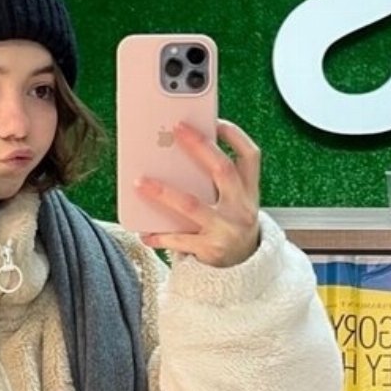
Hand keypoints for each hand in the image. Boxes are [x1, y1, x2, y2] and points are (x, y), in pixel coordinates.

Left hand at [136, 119, 260, 266]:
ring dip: (163, 192)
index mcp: (249, 191)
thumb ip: (217, 181)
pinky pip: (179, 239)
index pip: (250, 156)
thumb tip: (179, 152)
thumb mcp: (234, 202)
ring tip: (140, 182)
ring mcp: (227, 229)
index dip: (235, 136)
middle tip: (177, 129)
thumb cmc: (230, 226)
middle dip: (199, 147)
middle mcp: (242, 208)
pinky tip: (144, 231)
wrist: (244, 269)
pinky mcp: (211, 250)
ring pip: (192, 205)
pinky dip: (159, 234)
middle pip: (222, 170)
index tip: (215, 120)